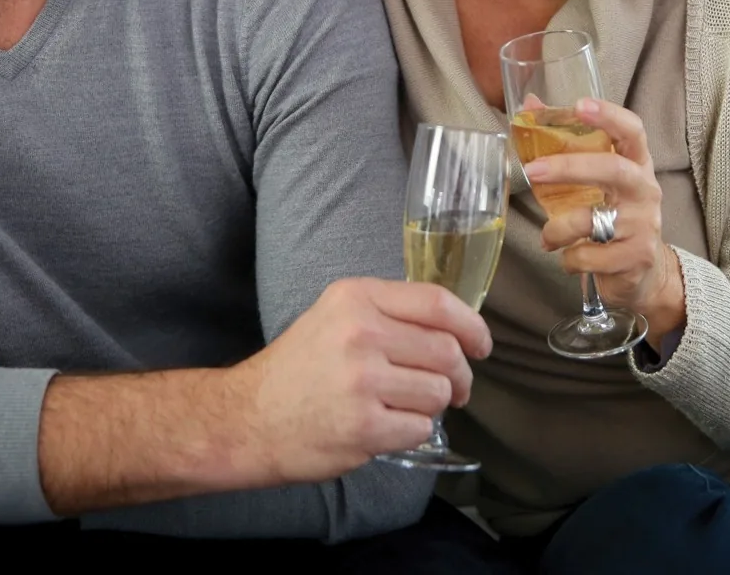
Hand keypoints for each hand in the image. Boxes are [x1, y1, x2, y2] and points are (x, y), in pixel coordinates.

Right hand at [231, 277, 491, 484]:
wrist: (247, 418)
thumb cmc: (298, 368)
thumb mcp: (336, 316)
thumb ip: (389, 313)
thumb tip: (455, 329)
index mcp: (356, 298)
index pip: (437, 303)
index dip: (471, 325)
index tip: (482, 344)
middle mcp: (360, 333)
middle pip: (446, 352)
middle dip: (460, 376)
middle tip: (454, 389)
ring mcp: (362, 381)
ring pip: (438, 393)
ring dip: (434, 405)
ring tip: (406, 406)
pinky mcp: (363, 426)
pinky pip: (420, 427)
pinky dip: (413, 431)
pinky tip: (388, 426)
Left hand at [525, 98, 686, 344]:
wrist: (643, 273)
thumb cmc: (611, 217)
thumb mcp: (594, 182)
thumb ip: (565, 146)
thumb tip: (530, 106)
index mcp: (636, 164)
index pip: (632, 131)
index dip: (608, 115)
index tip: (579, 105)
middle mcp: (645, 190)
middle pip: (614, 169)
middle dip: (570, 167)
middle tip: (533, 170)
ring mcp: (644, 225)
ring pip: (591, 220)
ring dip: (558, 228)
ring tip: (548, 237)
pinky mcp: (636, 257)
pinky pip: (589, 255)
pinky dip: (569, 258)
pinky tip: (570, 257)